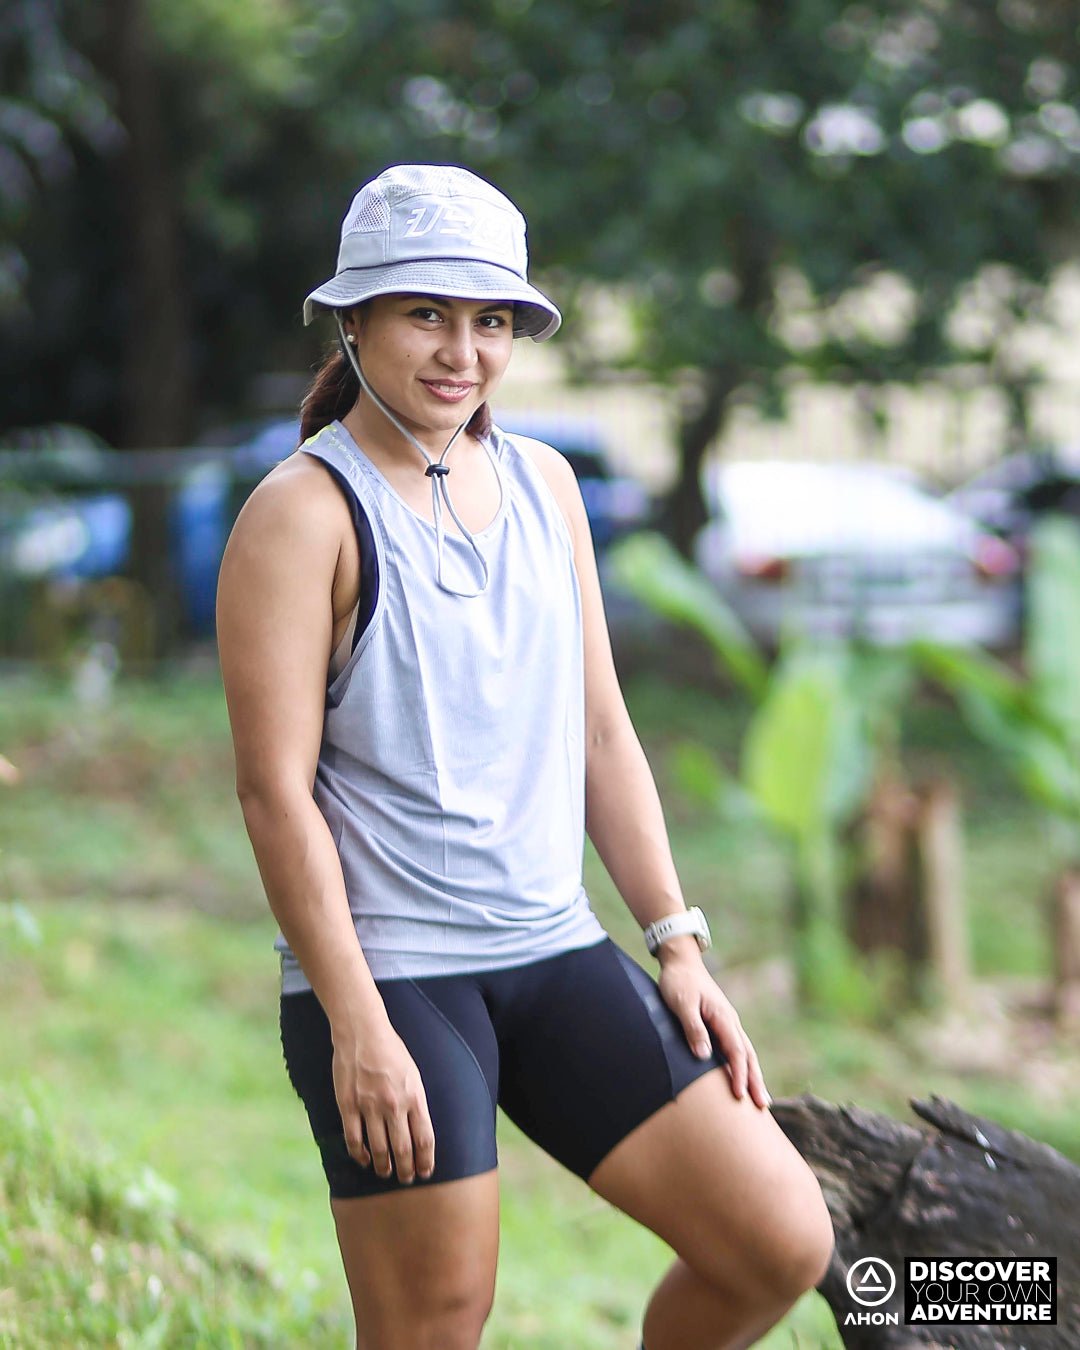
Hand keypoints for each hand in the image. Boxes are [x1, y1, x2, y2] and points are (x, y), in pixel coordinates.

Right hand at [330, 1017, 435, 1183]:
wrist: (363, 1032)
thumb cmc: (391, 1051)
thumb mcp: (413, 1074)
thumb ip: (416, 1101)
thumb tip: (418, 1128)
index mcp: (414, 1096)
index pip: (424, 1139)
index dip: (426, 1160)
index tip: (426, 1172)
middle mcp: (394, 1105)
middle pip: (403, 1149)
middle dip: (407, 1169)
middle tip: (407, 1179)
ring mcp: (370, 1106)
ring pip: (379, 1149)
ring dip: (384, 1167)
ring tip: (386, 1173)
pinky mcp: (348, 1105)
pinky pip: (354, 1139)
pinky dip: (360, 1155)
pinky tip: (364, 1160)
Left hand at [656, 941, 770, 1109]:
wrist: (681, 962)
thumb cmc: (679, 982)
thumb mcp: (682, 1004)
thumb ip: (693, 1028)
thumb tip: (703, 1057)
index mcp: (723, 1017)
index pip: (736, 1051)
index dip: (740, 1074)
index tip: (740, 1096)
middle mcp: (730, 1021)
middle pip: (748, 1055)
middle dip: (756, 1081)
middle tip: (762, 1107)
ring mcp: (727, 1023)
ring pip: (746, 1053)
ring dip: (753, 1075)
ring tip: (760, 1100)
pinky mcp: (721, 1024)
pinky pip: (736, 1048)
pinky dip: (743, 1065)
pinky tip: (743, 1078)